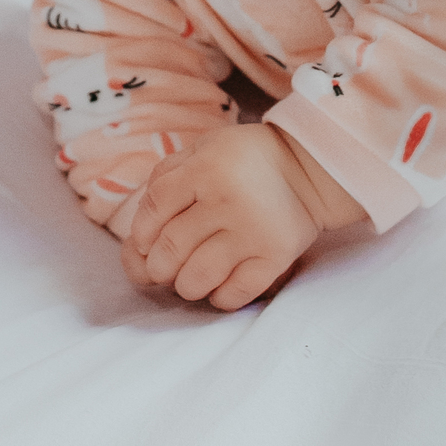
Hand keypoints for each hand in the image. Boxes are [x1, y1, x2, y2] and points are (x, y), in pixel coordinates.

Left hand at [120, 123, 365, 310]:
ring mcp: (252, 232)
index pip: (154, 208)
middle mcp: (227, 200)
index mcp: (206, 167)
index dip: (141, 232)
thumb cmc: (244, 161)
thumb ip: (165, 178)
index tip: (146, 240)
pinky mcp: (274, 257)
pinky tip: (220, 284)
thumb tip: (136, 235)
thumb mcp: (203, 149)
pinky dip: (218, 297)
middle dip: (158, 266)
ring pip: (197, 279)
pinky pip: (233, 294)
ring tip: (191, 276)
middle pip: (170, 249)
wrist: (308, 169)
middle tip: (165, 265)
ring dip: (185, 285)